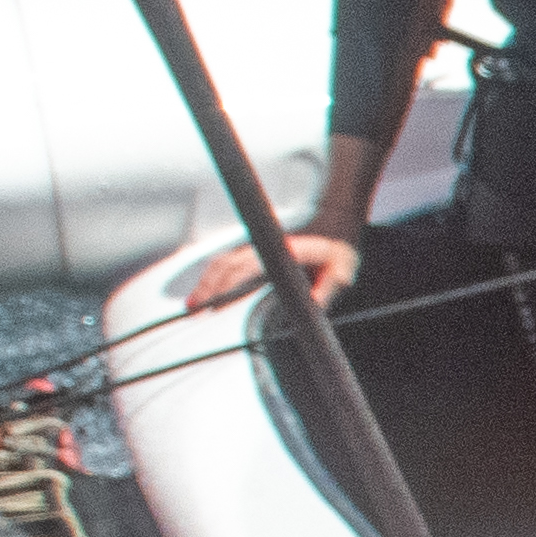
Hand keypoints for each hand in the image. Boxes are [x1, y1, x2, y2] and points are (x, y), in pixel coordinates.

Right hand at [176, 222, 361, 314]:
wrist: (335, 224)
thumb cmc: (339, 251)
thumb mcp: (342, 269)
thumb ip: (330, 286)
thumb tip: (314, 302)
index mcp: (284, 250)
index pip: (248, 266)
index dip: (230, 285)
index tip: (216, 305)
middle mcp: (265, 245)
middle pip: (227, 264)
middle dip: (209, 287)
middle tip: (197, 312)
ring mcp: (257, 247)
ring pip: (222, 262)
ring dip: (206, 282)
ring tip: (192, 306)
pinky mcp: (253, 252)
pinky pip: (225, 262)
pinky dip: (211, 277)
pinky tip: (203, 294)